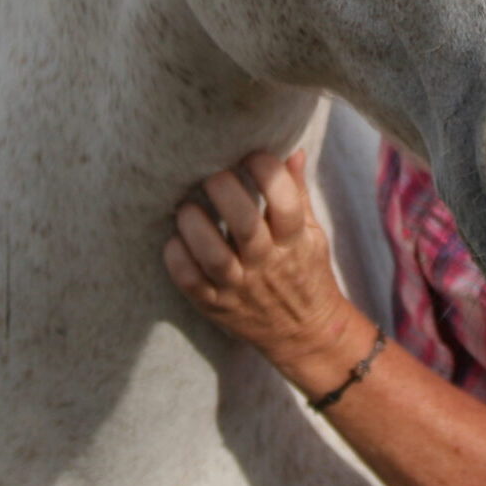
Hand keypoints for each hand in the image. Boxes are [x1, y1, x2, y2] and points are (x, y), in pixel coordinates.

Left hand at [163, 150, 367, 393]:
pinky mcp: (217, 307)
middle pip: (246, 226)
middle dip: (226, 193)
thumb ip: (298, 193)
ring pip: (214, 258)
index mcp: (295, 242)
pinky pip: (191, 285)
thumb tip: (291, 151)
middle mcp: (267, 265)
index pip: (286, 203)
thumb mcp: (312, 234)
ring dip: (196, 227)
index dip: (268, 172)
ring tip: (187, 207)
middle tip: (213, 174)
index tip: (253, 155)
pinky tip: (174, 241)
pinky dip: (178, 261)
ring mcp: (240, 289)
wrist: (305, 334)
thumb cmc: (306, 273)